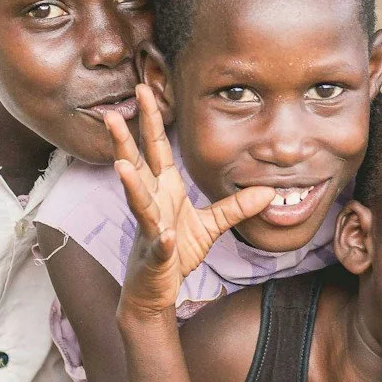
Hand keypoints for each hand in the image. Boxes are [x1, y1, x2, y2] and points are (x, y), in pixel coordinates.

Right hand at [111, 84, 275, 318]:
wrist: (157, 290)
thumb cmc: (176, 251)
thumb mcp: (210, 225)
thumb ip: (236, 206)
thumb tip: (268, 192)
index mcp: (164, 189)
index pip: (156, 148)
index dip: (151, 120)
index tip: (144, 90)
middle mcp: (152, 203)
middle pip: (136, 166)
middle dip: (124, 140)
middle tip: (113, 114)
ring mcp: (149, 228)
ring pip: (139, 202)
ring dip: (131, 185)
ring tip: (122, 166)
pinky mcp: (154, 255)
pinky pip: (159, 246)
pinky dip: (161, 241)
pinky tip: (164, 235)